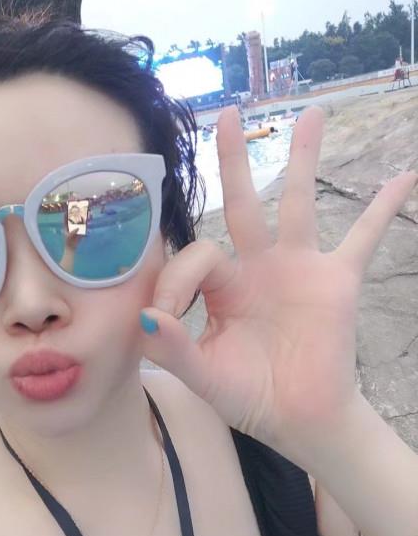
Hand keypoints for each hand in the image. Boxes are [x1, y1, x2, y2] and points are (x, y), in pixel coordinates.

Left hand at [140, 105, 416, 448]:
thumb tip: (144, 318)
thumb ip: (174, 350)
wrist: (300, 421)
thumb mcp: (204, 376)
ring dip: (303, 159)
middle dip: (233, 161)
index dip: (175, 280)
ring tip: (311, 113)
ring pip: (298, 204)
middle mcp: (258, 267)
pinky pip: (365, 239)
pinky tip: (405, 177)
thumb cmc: (250, 397)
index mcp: (222, 287)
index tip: (164, 318)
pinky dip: (383, 210)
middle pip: (242, 203)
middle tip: (228, 114)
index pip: (195, 255)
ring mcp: (298, 270)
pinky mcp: (336, 282)